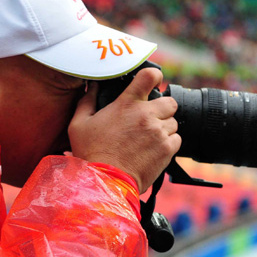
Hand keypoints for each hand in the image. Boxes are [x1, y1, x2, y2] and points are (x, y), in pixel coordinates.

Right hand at [68, 67, 181, 193]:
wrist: (105, 181)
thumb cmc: (91, 153)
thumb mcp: (79, 124)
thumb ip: (87, 101)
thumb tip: (91, 86)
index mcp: (127, 103)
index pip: (150, 76)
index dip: (154, 76)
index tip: (153, 82)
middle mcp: (146, 115)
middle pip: (169, 102)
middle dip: (162, 109)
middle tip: (149, 119)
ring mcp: (158, 132)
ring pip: (173, 122)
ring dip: (164, 128)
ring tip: (148, 139)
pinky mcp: (166, 149)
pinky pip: (176, 139)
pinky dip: (168, 143)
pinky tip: (153, 149)